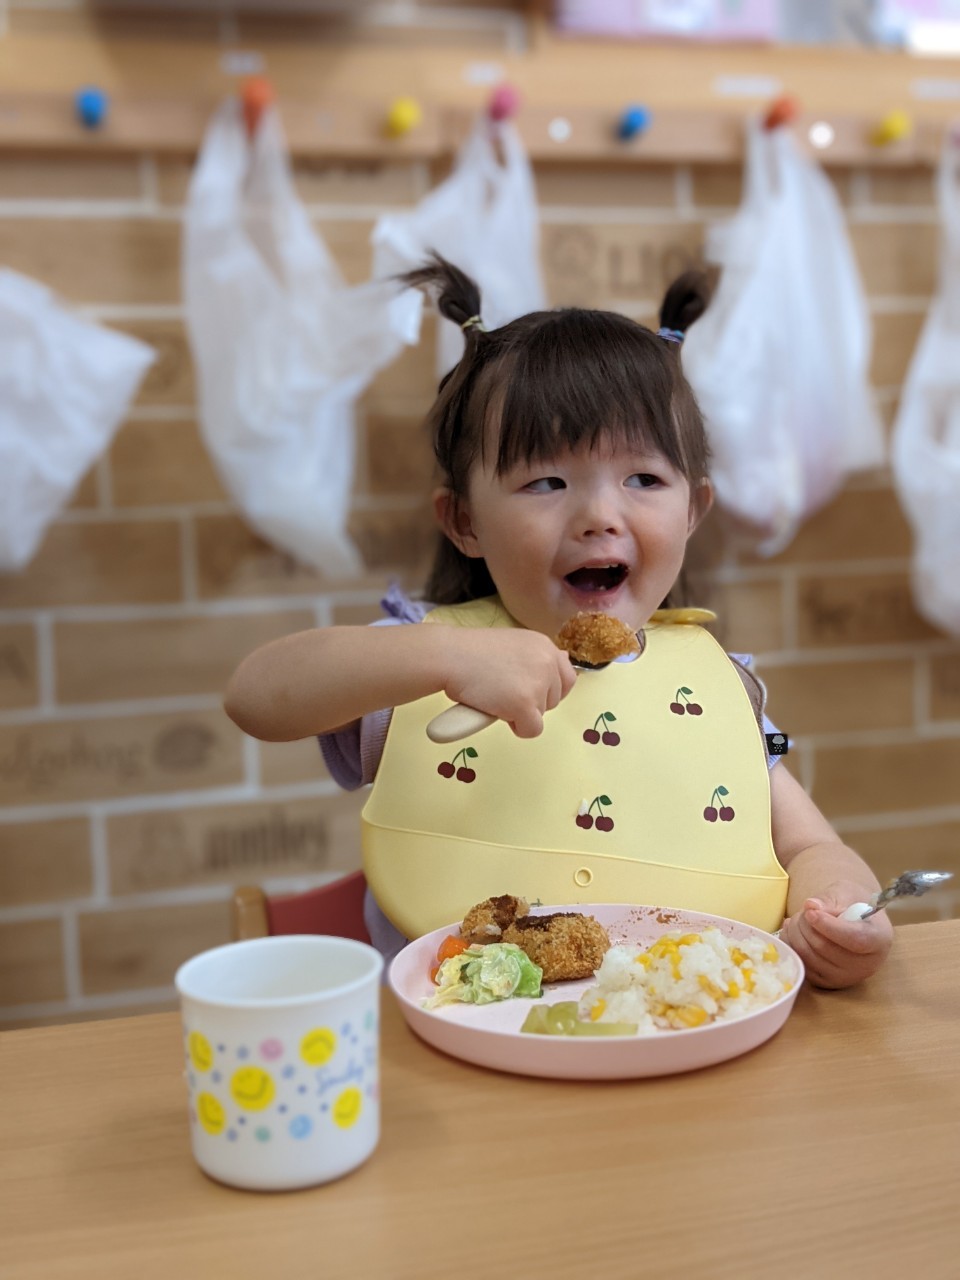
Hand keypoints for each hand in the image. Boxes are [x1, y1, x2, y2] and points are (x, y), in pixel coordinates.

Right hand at [440, 628, 577, 738]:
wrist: (450, 657)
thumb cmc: (472, 652)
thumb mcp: (513, 645)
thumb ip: (535, 658)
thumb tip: (562, 661)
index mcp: (545, 646)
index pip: (567, 677)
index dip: (548, 689)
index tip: (529, 690)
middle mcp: (548, 662)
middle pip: (555, 699)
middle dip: (532, 701)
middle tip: (504, 691)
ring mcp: (538, 684)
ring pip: (542, 715)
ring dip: (521, 712)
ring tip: (495, 696)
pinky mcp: (526, 705)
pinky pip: (531, 730)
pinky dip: (516, 727)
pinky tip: (496, 710)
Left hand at [778, 881, 893, 988]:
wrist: (853, 920)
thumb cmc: (851, 903)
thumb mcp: (844, 892)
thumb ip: (828, 900)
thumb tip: (810, 906)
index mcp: (879, 938)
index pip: (855, 939)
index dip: (828, 926)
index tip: (810, 912)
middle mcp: (867, 964)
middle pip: (826, 948)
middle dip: (805, 925)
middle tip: (803, 910)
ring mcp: (847, 977)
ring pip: (809, 958)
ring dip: (795, 934)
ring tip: (798, 919)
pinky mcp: (828, 983)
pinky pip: (801, 966)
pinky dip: (791, 946)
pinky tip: (793, 932)